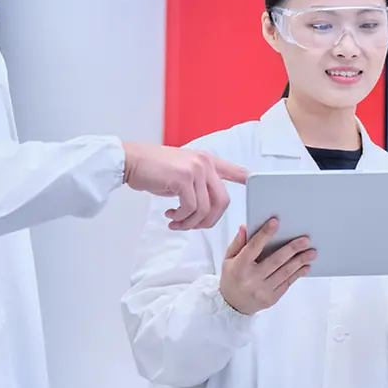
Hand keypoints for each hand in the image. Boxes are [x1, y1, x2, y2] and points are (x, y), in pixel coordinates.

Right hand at [122, 142, 248, 229]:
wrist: (131, 161)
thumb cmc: (154, 169)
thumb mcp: (182, 172)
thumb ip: (198, 183)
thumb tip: (207, 206)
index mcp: (207, 161)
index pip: (235, 170)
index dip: (248, 180)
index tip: (255, 185)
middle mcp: (205, 163)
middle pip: (223, 201)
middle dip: (210, 220)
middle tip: (193, 226)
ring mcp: (195, 170)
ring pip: (205, 208)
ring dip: (190, 223)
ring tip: (177, 223)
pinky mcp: (182, 179)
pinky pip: (190, 208)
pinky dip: (181, 219)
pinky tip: (170, 217)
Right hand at [218, 219, 314, 314]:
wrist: (232, 305)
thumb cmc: (232, 278)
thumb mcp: (229, 259)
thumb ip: (238, 242)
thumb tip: (245, 226)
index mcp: (239, 266)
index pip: (253, 247)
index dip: (265, 234)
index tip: (276, 222)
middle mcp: (251, 279)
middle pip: (275, 260)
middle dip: (292, 249)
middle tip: (306, 240)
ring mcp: (262, 290)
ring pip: (285, 273)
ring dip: (300, 261)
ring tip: (311, 253)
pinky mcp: (271, 299)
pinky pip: (287, 283)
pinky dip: (297, 274)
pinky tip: (305, 266)